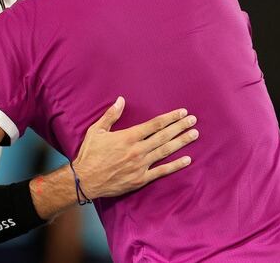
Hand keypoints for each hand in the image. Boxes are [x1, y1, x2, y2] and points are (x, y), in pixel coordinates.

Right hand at [72, 96, 197, 198]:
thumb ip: (111, 115)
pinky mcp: (140, 179)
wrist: (84, 180)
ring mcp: (140, 165)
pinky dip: (175, 165)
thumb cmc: (89, 154)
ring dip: (181, 142)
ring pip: (165, 151)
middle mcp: (137, 150)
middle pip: (163, 136)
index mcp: (128, 137)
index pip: (154, 124)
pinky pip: (161, 171)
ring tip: (194, 135)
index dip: (170, 118)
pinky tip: (187, 160)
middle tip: (193, 120)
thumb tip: (121, 100)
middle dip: (180, 127)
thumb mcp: (96, 130)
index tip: (182, 112)